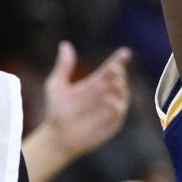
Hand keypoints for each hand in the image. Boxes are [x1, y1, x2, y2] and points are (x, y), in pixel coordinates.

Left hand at [42, 41, 132, 159]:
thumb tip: (65, 44)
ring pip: (123, 93)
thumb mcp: (56, 85)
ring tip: (114, 80)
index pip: (111, 69)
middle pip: (119, 79)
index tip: (125, 52)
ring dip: (120, 86)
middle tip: (114, 68)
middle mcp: (106, 94)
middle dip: (119, 73)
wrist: (57, 136)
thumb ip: (63, 66)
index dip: (119, 60)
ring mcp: (110, 108)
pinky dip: (117, 104)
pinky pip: (119, 111)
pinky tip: (109, 99)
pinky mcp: (112, 123)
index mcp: (95, 84)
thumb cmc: (55, 111)